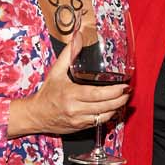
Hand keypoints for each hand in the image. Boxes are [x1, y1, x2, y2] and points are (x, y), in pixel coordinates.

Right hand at [10, 37, 130, 137]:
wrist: (36, 115)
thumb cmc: (47, 93)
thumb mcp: (55, 72)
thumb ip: (68, 54)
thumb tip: (77, 36)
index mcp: (71, 95)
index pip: (97, 94)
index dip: (113, 92)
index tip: (123, 86)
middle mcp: (76, 109)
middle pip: (105, 106)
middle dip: (120, 99)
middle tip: (128, 91)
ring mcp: (79, 120)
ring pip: (105, 116)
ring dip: (117, 108)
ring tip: (123, 98)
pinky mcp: (81, 127)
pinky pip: (99, 122)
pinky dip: (109, 115)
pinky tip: (113, 107)